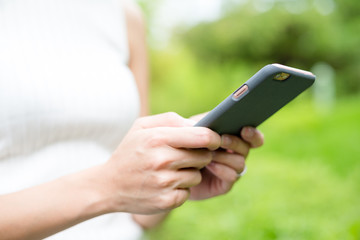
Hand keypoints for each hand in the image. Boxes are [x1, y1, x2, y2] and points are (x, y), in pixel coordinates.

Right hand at [102, 112, 220, 214]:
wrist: (108, 185)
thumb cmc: (130, 152)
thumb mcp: (142, 127)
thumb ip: (170, 120)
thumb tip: (198, 125)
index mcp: (157, 138)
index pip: (201, 136)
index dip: (213, 138)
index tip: (214, 140)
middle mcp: (162, 160)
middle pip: (204, 156)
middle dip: (200, 155)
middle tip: (185, 156)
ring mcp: (164, 183)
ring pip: (197, 175)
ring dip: (190, 172)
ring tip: (171, 171)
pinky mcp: (166, 201)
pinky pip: (188, 191)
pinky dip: (181, 188)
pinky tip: (167, 184)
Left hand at [189, 126, 263, 199]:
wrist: (172, 171)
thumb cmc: (183, 145)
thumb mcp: (189, 130)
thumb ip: (202, 123)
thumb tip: (212, 120)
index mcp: (232, 137)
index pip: (252, 136)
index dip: (252, 133)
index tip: (244, 128)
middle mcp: (236, 154)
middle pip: (247, 147)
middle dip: (235, 142)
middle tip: (222, 138)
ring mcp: (232, 169)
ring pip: (240, 162)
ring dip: (224, 156)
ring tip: (210, 153)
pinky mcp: (225, 184)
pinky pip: (231, 176)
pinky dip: (221, 169)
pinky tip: (210, 165)